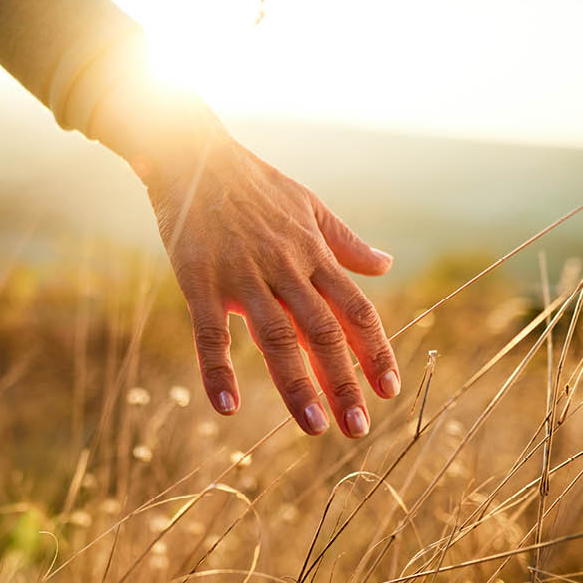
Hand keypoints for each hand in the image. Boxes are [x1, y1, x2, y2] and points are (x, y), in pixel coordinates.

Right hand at [142, 134, 400, 437]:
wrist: (193, 154)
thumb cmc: (252, 182)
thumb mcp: (309, 206)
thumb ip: (346, 242)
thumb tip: (386, 265)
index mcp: (312, 253)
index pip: (354, 310)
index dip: (373, 351)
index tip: (390, 390)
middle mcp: (285, 268)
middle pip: (322, 332)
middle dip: (344, 381)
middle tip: (358, 428)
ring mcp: (242, 276)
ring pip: (276, 337)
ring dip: (297, 384)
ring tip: (315, 427)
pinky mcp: (200, 280)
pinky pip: (210, 332)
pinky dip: (218, 370)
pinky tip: (227, 408)